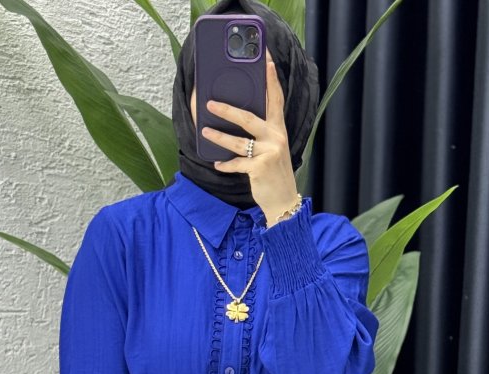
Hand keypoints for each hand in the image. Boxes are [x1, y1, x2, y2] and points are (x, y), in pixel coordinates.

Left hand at [200, 50, 299, 224]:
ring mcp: (269, 153)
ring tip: (204, 132)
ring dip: (219, 137)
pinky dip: (226, 165)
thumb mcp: (272, 148)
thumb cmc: (274, 172)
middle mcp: (276, 137)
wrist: (284, 200)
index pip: (276, 98)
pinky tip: (218, 164)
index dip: (271, 79)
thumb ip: (261, 133)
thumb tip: (238, 119)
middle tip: (210, 104)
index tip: (266, 59)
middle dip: (227, 110)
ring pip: (238, 141)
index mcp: (278, 129)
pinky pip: (237, 163)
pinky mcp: (260, 169)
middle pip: (249, 118)